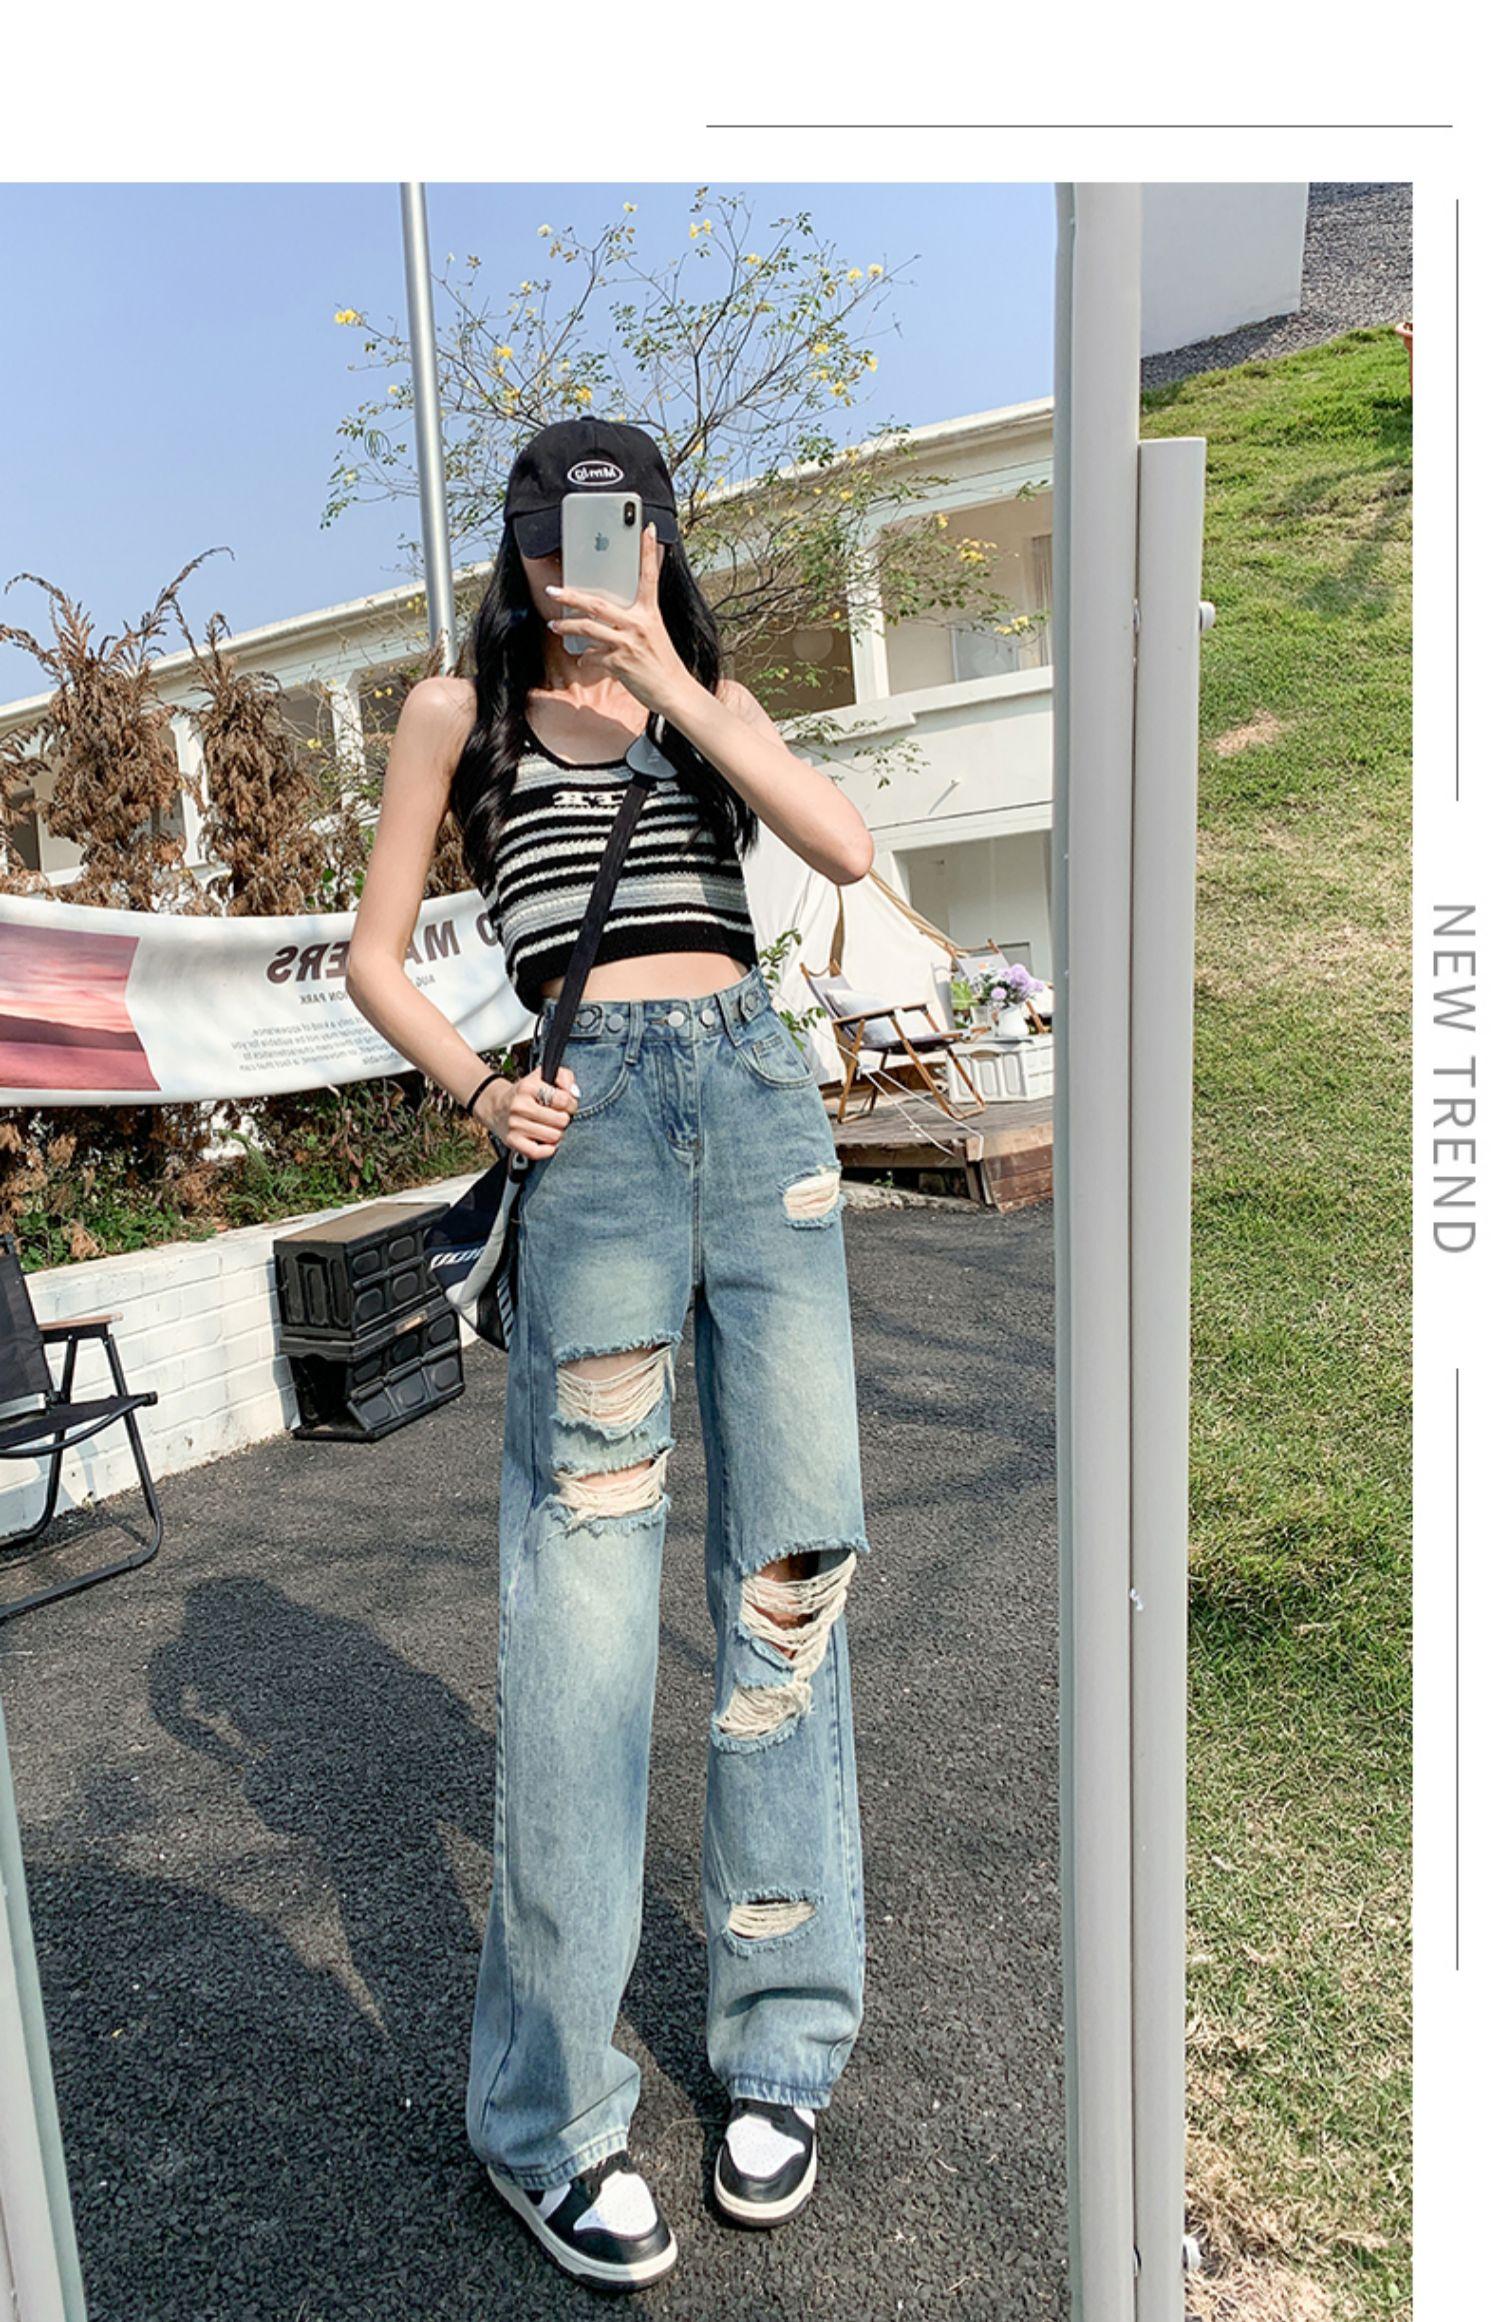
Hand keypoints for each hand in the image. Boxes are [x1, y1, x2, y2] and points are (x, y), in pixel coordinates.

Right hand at [476, 1065, 579, 1160]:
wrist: (496, 1106)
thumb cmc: (524, 1093)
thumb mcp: (543, 1075)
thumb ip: (564, 1077)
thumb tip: (574, 1093)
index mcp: (528, 1087)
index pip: (563, 1100)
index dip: (571, 1104)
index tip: (566, 1105)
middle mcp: (520, 1106)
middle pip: (561, 1120)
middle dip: (563, 1119)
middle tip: (557, 1116)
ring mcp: (515, 1124)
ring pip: (554, 1137)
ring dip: (556, 1133)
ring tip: (549, 1126)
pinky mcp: (512, 1140)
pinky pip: (538, 1152)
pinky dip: (547, 1149)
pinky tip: (546, 1141)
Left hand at [543, 523, 695, 716]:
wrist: (673, 691)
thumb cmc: (663, 664)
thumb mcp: (654, 634)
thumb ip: (633, 622)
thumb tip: (607, 618)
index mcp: (649, 613)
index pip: (649, 576)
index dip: (647, 552)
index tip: (647, 529)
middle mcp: (638, 624)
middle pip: (597, 604)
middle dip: (571, 597)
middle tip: (553, 591)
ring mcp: (627, 643)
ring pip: (588, 629)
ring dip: (567, 627)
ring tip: (554, 627)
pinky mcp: (619, 663)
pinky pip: (593, 655)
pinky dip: (586, 657)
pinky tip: (584, 658)